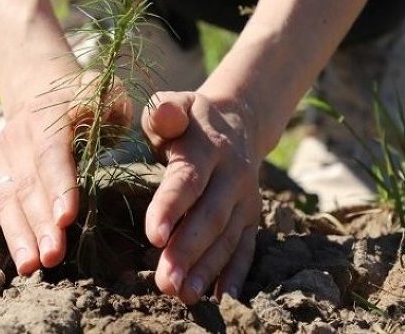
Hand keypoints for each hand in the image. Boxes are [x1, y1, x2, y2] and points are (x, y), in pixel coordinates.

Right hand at [0, 71, 131, 273]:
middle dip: (40, 225)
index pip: (52, 156)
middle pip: (29, 187)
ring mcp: (4, 158)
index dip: (59, 187)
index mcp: (47, 121)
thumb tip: (117, 116)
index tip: (66, 218)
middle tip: (53, 256)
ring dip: (17, 234)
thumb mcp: (102, 91)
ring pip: (7, 199)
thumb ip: (112, 105)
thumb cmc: (83, 97)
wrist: (41, 89)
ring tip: (29, 266)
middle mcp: (19, 141)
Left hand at [141, 91, 263, 303]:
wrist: (238, 121)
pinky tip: (222, 299)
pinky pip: (246, 248)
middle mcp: (233, 175)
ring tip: (184, 295)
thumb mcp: (174, 105)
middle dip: (188, 251)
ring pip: (228, 238)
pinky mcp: (252, 217)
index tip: (152, 236)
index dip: (171, 207)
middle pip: (210, 216)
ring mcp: (246, 199)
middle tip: (165, 281)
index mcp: (207, 147)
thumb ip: (164, 111)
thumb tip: (165, 115)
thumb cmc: (188, 119)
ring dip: (208, 269)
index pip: (188, 179)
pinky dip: (236, 275)